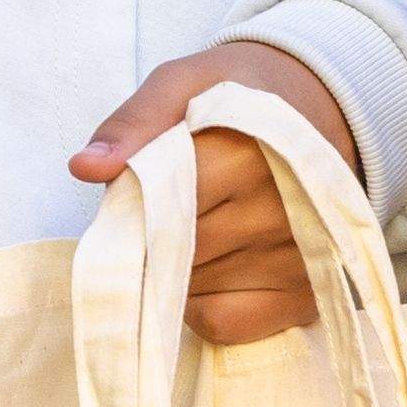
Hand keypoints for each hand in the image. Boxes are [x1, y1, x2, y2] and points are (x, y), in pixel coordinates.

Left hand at [68, 38, 360, 342]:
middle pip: (173, 253)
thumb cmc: (239, 96)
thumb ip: (135, 121)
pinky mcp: (304, 296)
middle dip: (154, 235)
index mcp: (248, 154)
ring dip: (178, 268)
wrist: (320, 108)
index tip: (137, 189)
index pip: (163, 209)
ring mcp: (297, 260)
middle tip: (170, 203)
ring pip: (190, 291)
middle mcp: (280, 213)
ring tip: (203, 223)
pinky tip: (216, 263)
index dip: (136, 206)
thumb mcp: (185, 83)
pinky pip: (221, 323)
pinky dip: (201, 303)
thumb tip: (86, 167)